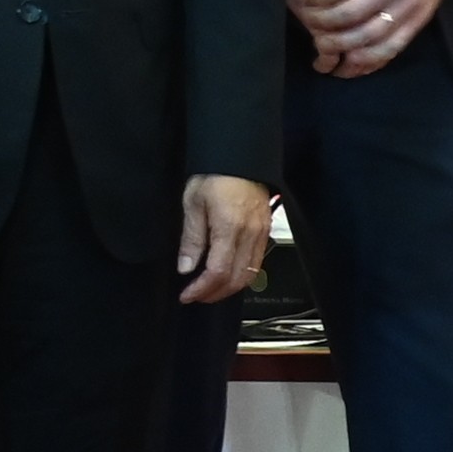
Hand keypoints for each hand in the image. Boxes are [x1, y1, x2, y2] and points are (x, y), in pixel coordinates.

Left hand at [174, 174, 272, 304]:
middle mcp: (250, 234)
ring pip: (249, 275)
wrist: (240, 156)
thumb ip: (191, 238)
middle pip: (236, 279)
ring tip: (210, 288)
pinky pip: (257, 262)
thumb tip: (186, 267)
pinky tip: (228, 272)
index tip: (187, 295)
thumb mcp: (193, 203)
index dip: (201, 289)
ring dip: (229, 288)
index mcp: (229, 228)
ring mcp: (261, 233)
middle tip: (196, 296)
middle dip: (214, 294)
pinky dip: (242, 275)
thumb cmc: (215, 174)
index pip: (217, 272)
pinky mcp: (266, 230)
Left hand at [287, 0, 452, 77]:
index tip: (306, 0)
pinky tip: (354, 61)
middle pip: (354, 13)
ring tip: (324, 47)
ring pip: (372, 35)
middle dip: (326, 23)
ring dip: (344, 45)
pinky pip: (394, 46)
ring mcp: (411, 5)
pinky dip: (372, 58)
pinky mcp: (421, 19)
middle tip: (310, 25)